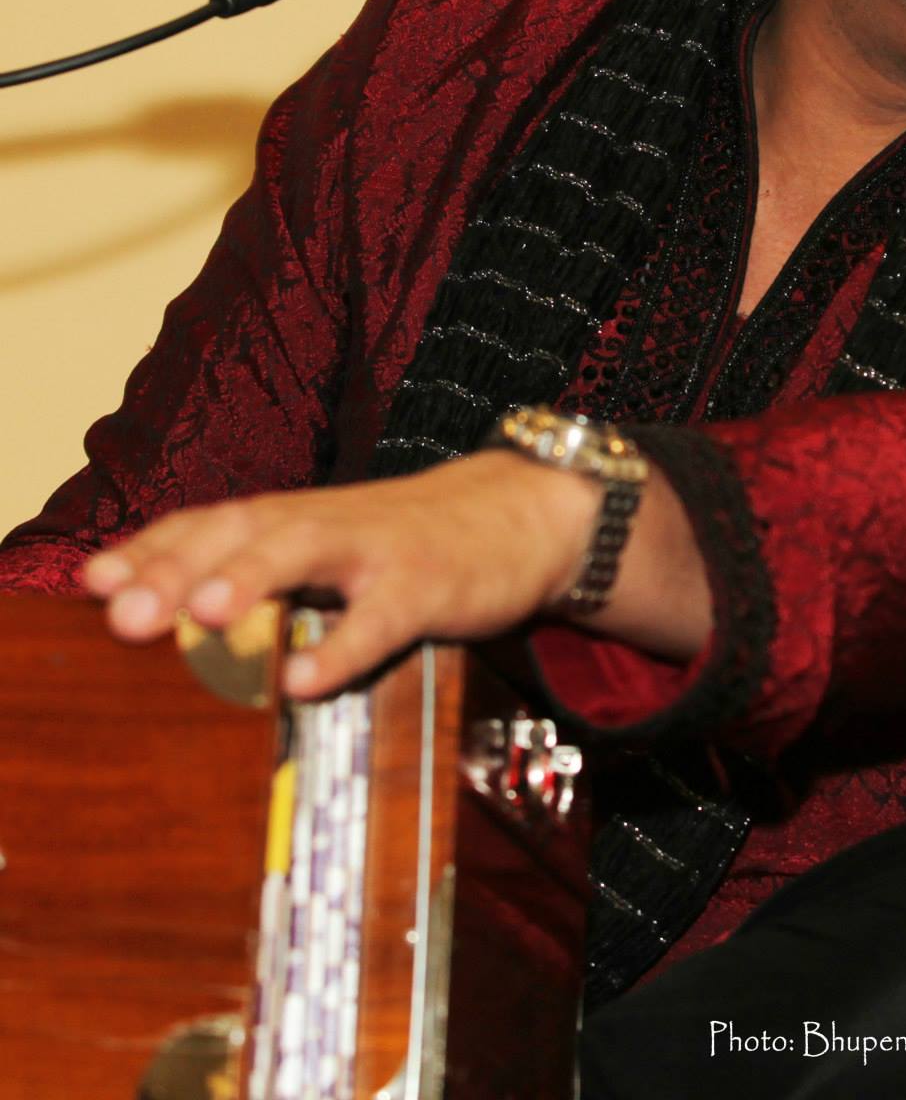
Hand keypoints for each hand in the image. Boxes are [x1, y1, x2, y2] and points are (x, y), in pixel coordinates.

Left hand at [79, 453, 598, 697]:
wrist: (523, 513)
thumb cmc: (409, 543)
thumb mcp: (331, 548)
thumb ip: (262, 573)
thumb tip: (169, 616)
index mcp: (296, 517)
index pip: (211, 523)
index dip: (152, 549)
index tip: (94, 582)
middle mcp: (327, 522)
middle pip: (243, 531)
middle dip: (177, 569)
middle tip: (122, 613)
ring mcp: (379, 549)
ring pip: (306, 550)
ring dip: (251, 576)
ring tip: (202, 614)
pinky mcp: (430, 584)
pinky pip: (383, 616)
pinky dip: (343, 646)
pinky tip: (304, 680)